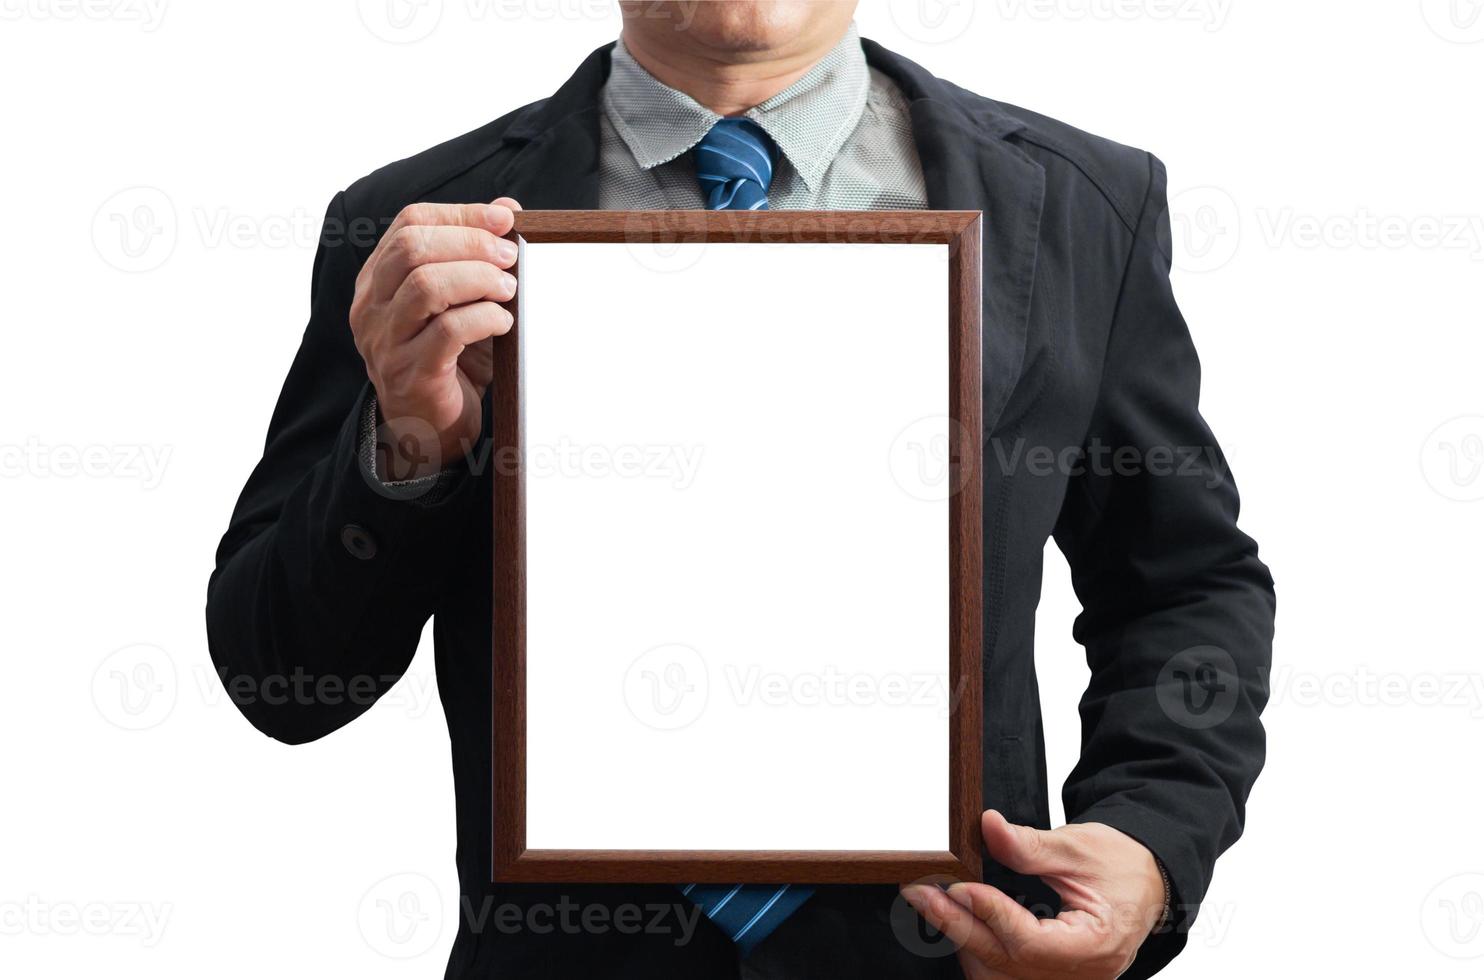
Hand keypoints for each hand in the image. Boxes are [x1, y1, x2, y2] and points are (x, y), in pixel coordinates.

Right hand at [349, 198, 521, 479]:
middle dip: (471, 244)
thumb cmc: (449, 359)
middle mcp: (371, 307)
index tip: (506, 219)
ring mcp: (385, 342)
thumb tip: (506, 207)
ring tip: (509, 289)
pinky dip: (483, 318)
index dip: (460, 214)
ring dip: (478, 279)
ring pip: (426, 286)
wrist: (430, 430)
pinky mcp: (411, 374)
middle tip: (510, 258)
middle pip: (413, 248)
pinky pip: (447, 332)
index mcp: (377, 279)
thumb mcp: (461, 301)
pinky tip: (503, 322)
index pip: (409, 223)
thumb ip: (475, 255)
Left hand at [901, 811, 1164, 979]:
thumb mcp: (1077, 847)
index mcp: (1097, 946)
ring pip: (998, 976)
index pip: (1030, 943)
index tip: (957, 885)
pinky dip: (979, 952)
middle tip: (920, 891)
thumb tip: (988, 829)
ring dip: (963, 941)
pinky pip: (1005, 976)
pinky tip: (959, 922)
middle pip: (1005, 963)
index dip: (989, 914)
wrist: (1146, 881)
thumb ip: (1029, 845)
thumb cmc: (1121, 866)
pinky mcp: (1051, 978)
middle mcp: (1081, 975)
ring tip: (934, 903)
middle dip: (956, 924)